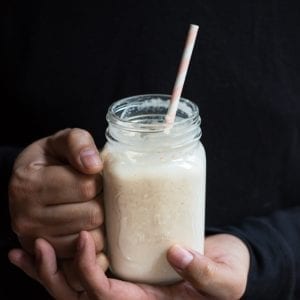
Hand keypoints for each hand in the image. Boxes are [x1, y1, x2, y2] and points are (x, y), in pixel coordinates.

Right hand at [8, 128, 103, 257]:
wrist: (31, 181)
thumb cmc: (50, 160)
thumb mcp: (62, 141)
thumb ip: (78, 143)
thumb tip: (94, 165)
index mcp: (29, 183)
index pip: (86, 187)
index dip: (99, 180)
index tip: (94, 175)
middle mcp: (26, 216)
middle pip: (92, 214)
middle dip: (102, 201)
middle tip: (97, 192)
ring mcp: (36, 239)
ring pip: (93, 238)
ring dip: (101, 221)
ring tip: (91, 205)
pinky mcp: (48, 253)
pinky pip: (86, 253)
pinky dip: (94, 238)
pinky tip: (88, 222)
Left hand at [9, 232, 249, 299]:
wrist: (225, 259)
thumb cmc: (227, 271)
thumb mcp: (226, 279)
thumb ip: (207, 274)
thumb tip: (178, 255)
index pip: (105, 298)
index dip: (88, 272)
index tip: (84, 238)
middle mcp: (130, 296)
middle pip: (80, 296)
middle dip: (54, 275)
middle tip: (34, 246)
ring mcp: (126, 281)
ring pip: (78, 283)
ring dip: (51, 268)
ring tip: (29, 247)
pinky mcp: (126, 263)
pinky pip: (91, 265)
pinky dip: (68, 256)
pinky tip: (54, 240)